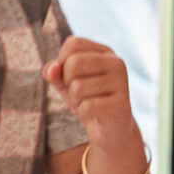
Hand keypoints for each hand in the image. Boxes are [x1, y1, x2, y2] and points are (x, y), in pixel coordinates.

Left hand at [46, 39, 141, 155]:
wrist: (110, 130)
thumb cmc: (86, 100)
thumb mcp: (65, 83)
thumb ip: (54, 72)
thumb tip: (52, 69)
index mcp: (105, 52)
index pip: (73, 44)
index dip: (62, 61)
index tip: (70, 76)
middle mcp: (116, 63)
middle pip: (73, 63)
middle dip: (67, 82)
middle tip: (79, 93)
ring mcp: (121, 82)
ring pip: (77, 87)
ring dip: (76, 101)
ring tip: (89, 104)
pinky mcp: (121, 104)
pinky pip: (87, 106)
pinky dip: (84, 113)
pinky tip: (95, 115)